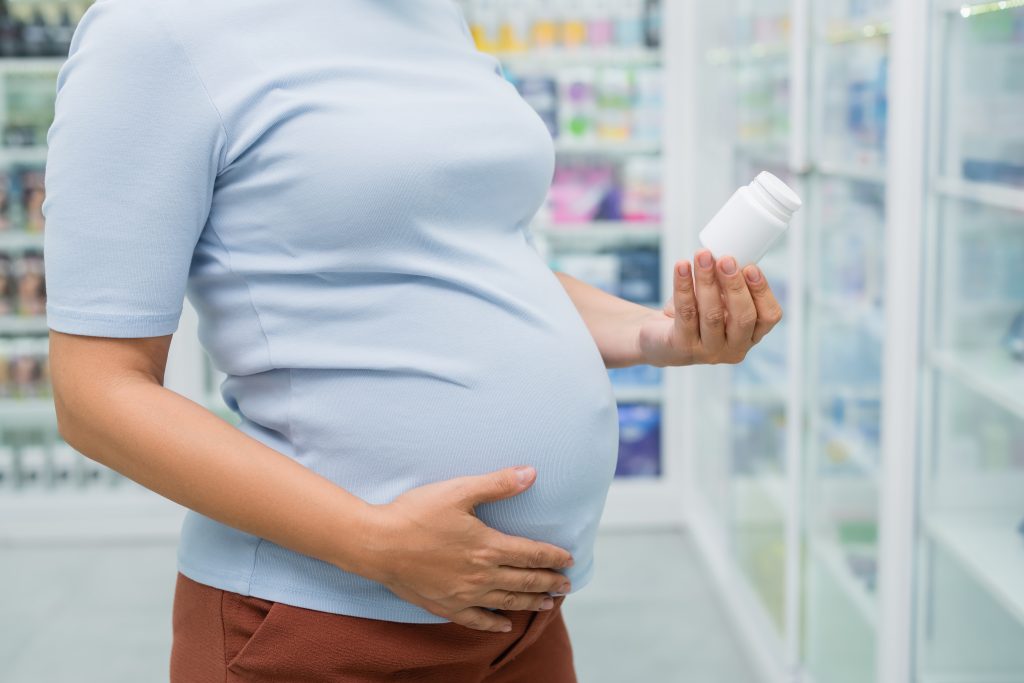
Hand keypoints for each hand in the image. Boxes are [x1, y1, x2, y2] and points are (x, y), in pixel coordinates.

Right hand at [352, 465, 572, 632]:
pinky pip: (476, 620)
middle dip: (549, 582)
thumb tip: (531, 473)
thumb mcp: (458, 491)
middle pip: (525, 581)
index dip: (553, 557)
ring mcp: (463, 594)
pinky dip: (494, 623)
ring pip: (506, 602)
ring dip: (531, 602)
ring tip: (548, 604)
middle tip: (566, 584)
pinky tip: (505, 625)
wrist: (377, 544)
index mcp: (488, 546)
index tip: (569, 559)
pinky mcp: (445, 605)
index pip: (531, 554)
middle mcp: (481, 575)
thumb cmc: (416, 514)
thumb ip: (497, 484)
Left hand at [637, 248, 782, 366]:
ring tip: (702, 256)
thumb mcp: (718, 299)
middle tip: (725, 259)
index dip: (762, 291)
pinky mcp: (682, 348)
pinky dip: (683, 286)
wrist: (658, 336)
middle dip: (735, 285)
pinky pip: (686, 314)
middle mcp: (734, 348)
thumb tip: (728, 254)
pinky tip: (682, 267)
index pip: (769, 316)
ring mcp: (708, 352)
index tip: (750, 266)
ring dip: (707, 281)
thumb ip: (728, 282)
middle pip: (743, 317)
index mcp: (751, 335)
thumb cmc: (695, 312)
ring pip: (712, 315)